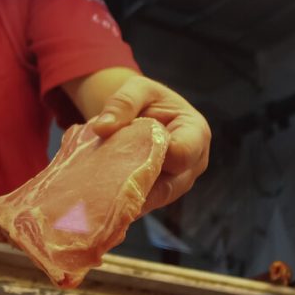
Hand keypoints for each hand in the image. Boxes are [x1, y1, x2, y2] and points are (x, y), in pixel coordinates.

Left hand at [91, 76, 210, 212]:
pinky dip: (122, 204)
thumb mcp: (136, 89)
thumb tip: (102, 128)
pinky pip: (142, 204)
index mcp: (195, 133)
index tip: (124, 153)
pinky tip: (100, 205)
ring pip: (153, 200)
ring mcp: (176, 184)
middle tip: (104, 186)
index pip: (181, 153)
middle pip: (169, 186)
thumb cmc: (145, 99)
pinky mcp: (158, 196)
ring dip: (127, 199)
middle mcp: (192, 164)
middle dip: (137, 184)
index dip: (154, 155)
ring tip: (99, 200)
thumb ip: (122, 103)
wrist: (140, 114)